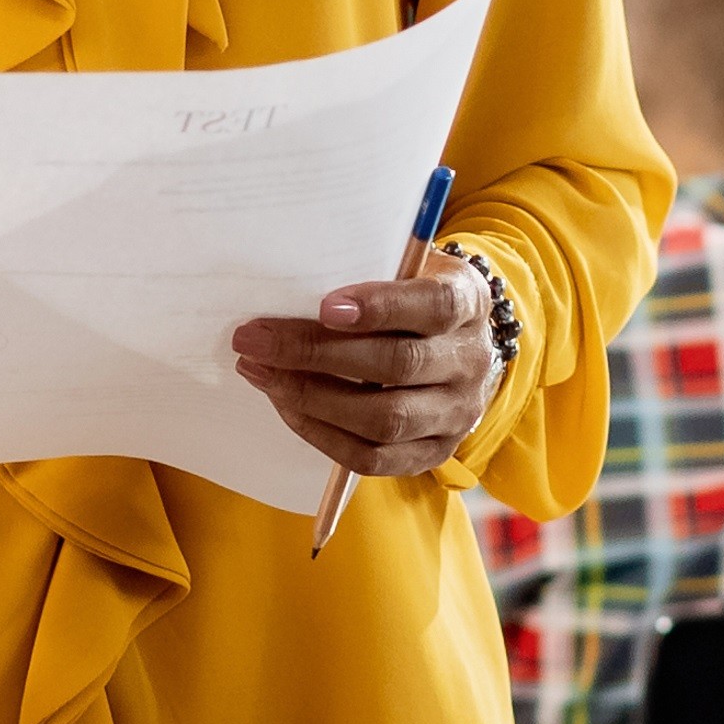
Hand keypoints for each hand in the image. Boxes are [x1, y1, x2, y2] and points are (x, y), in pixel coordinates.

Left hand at [229, 269, 497, 484]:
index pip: (434, 306)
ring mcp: (457, 414)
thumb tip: (288, 281)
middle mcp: (470, 361)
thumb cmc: (412, 294)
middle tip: (254, 339)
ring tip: (261, 374)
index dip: (381, 307)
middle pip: (397, 365)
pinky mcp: (434, 452)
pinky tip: (286, 405)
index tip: (325, 306)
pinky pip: (372, 458)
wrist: (458, 342)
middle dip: (316, 353)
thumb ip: (366, 268)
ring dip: (311, 398)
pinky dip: (321, 434)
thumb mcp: (407, 266)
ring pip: (383, 420)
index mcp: (469, 302)